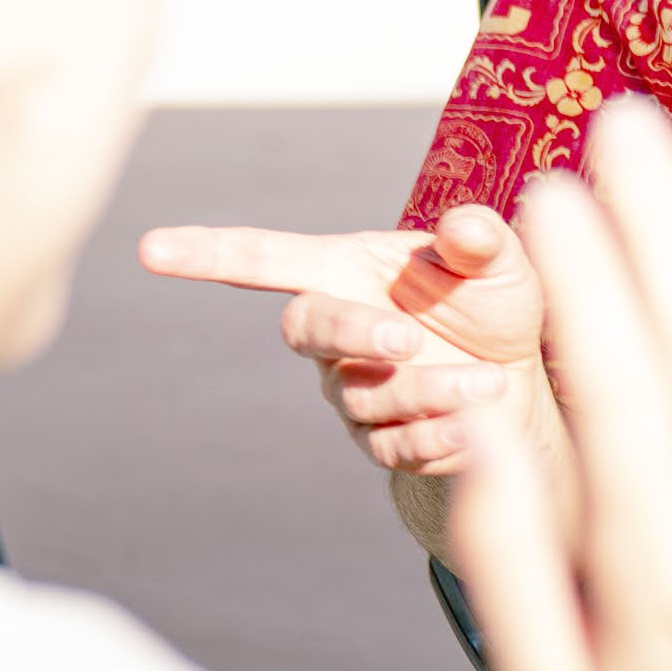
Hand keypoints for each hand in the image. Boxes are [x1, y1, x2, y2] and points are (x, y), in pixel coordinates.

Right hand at [138, 203, 550, 479]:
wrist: (521, 379)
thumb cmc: (493, 303)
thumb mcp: (500, 264)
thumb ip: (481, 241)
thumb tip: (463, 224)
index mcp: (347, 271)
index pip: (263, 259)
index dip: (206, 254)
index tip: (151, 249)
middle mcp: (335, 330)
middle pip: (304, 328)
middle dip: (353, 334)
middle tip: (409, 341)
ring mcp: (349, 390)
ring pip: (364, 396)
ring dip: (429, 390)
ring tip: (488, 382)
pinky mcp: (378, 440)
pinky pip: (391, 446)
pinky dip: (435, 437)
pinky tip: (475, 427)